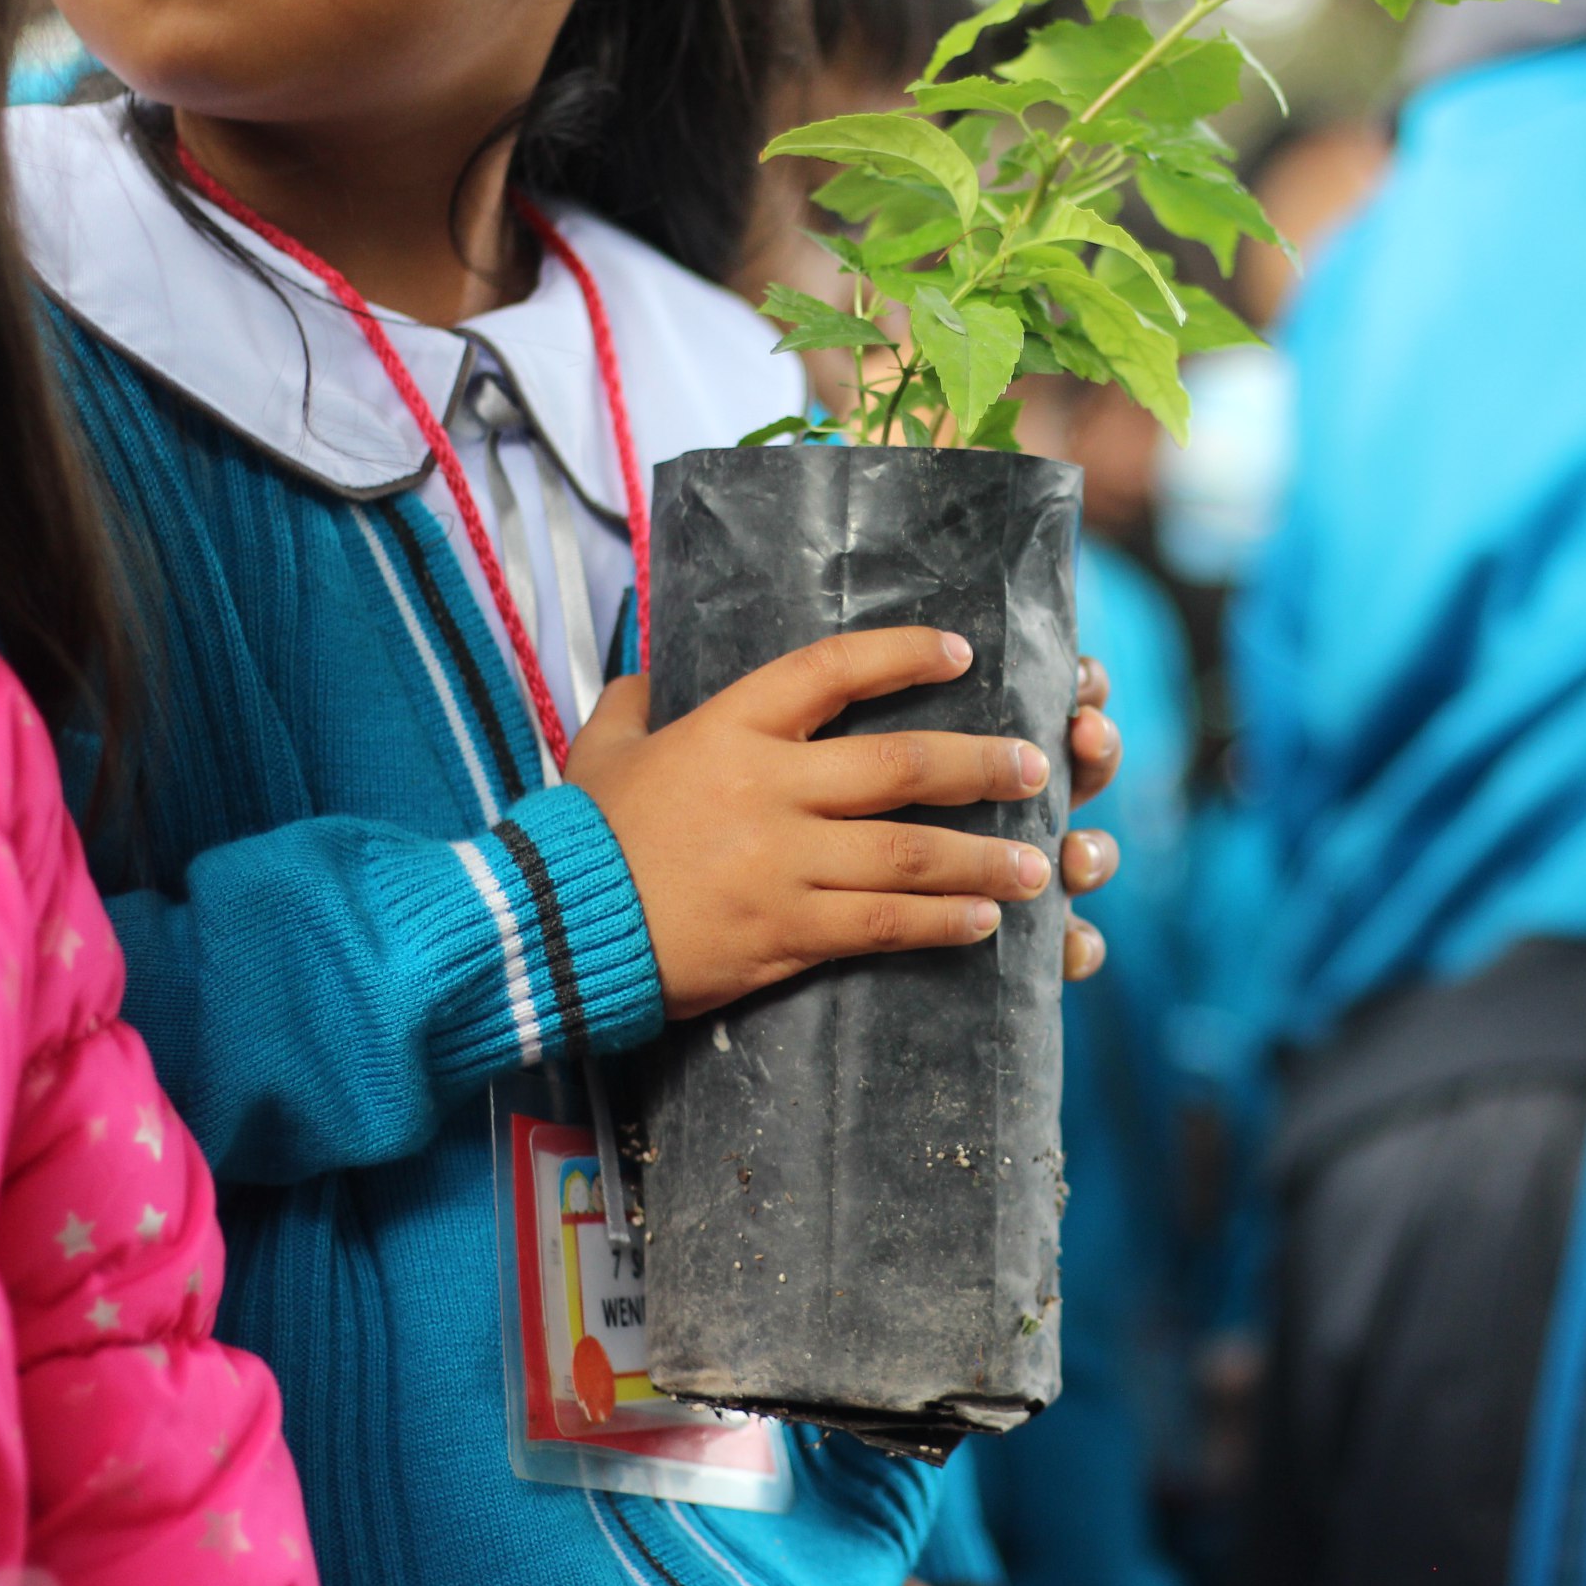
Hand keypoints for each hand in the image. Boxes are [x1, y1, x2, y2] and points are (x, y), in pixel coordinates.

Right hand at [570, 629, 1118, 1018]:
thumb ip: (638, 701)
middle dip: (981, 766)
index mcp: (729, 728)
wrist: (549, 929)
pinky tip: (981, 925)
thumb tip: (653, 669)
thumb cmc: (579, 836)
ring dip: (982, 859)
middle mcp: (768, 789)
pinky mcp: (783, 933)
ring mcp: (781, 864)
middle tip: (1036, 766)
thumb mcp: (602, 747)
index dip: (901, 655)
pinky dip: (939, 924)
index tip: (959, 651)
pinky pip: (881, 926)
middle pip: (902, 767)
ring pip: (909, 854)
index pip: (832, 671)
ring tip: (1036, 864)